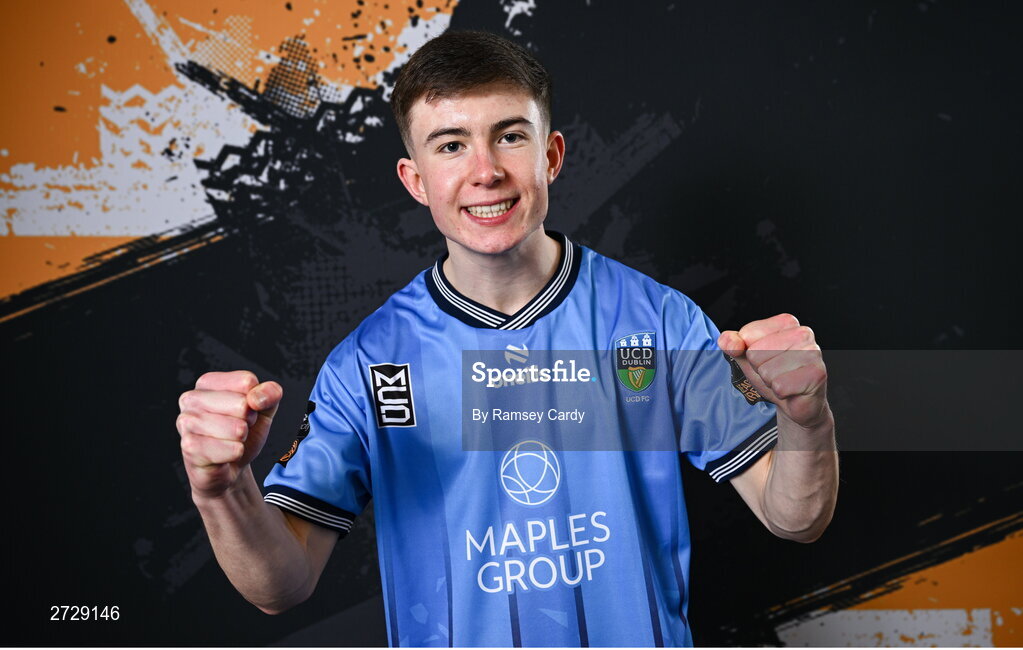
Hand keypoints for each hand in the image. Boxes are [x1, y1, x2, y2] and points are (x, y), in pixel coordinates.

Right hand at [176, 371, 282, 498]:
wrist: (229, 466)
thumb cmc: (241, 432)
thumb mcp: (263, 409)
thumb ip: (269, 393)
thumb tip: (256, 398)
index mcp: (207, 382)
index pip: (246, 382)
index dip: (256, 401)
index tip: (244, 411)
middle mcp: (191, 398)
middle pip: (242, 404)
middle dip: (248, 421)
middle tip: (237, 429)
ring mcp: (186, 422)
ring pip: (237, 428)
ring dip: (241, 439)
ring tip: (229, 441)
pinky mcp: (189, 446)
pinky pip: (231, 449)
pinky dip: (236, 453)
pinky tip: (225, 454)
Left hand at [718, 314, 829, 429]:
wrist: (795, 402)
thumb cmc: (774, 374)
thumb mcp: (747, 356)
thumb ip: (732, 344)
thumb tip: (730, 342)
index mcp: (786, 322)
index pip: (747, 335)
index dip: (750, 353)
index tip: (766, 359)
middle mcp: (803, 333)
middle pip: (756, 354)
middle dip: (761, 369)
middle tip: (776, 373)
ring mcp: (813, 353)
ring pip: (767, 372)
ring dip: (771, 382)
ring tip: (785, 380)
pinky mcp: (817, 375)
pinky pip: (779, 386)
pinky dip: (781, 393)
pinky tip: (793, 390)